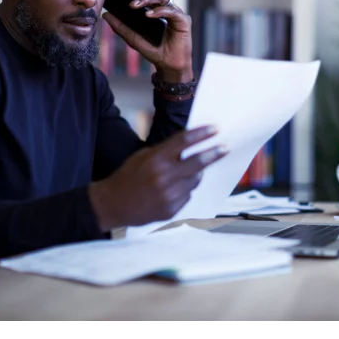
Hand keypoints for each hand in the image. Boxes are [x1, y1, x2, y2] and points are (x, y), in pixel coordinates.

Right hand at [88, 125, 228, 229]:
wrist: (113, 204)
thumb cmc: (128, 176)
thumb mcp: (143, 156)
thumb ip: (165, 152)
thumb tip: (189, 147)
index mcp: (155, 159)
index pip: (184, 141)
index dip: (202, 134)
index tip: (215, 129)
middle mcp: (164, 177)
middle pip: (198, 162)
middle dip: (214, 153)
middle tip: (225, 148)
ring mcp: (169, 195)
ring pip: (195, 180)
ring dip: (196, 174)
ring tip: (187, 173)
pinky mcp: (172, 210)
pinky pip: (188, 195)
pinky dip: (185, 189)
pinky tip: (172, 189)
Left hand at [102, 0, 192, 81]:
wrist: (168, 66)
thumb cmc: (154, 50)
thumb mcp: (132, 38)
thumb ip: (120, 27)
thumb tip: (105, 15)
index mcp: (155, 8)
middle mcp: (166, 7)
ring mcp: (175, 13)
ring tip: (134, 5)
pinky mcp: (184, 20)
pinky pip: (172, 11)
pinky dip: (159, 11)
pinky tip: (149, 15)